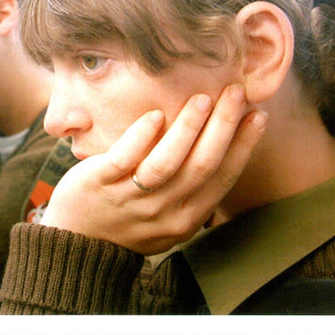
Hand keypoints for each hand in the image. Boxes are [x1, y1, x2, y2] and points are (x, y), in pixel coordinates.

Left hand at [40, 84, 266, 254]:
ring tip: (202, 97)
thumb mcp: (169, 217)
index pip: (223, 178)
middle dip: (224, 125)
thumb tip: (223, 143)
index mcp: (186, 219)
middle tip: (235, 91)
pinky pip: (125, 159)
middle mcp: (164, 212)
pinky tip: (155, 113)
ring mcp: (131, 198)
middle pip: (203, 165)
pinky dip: (142, 136)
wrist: (76, 243)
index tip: (258, 115)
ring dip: (188, 128)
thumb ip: (193, 189)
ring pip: (167, 163)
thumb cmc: (128, 219)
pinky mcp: (100, 183)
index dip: (243, 145)